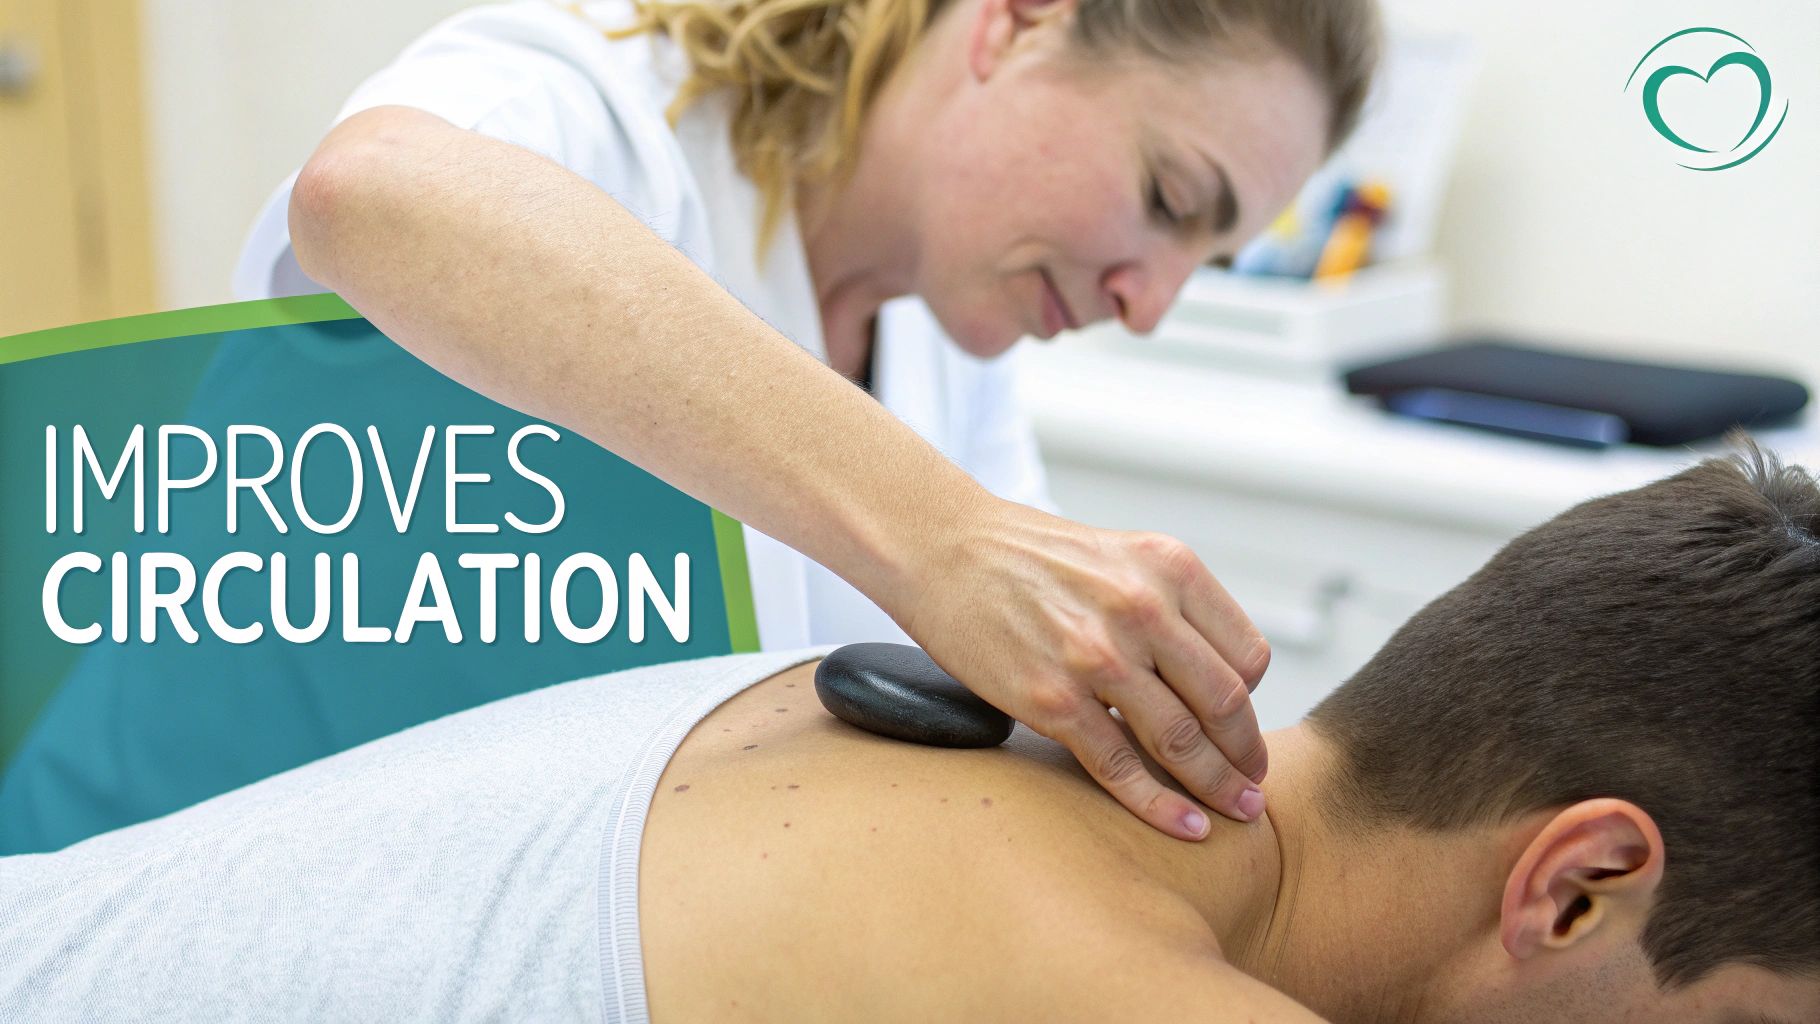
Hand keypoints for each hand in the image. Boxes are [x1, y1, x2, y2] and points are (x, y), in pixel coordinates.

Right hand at [894, 496, 1270, 839]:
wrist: (945, 550)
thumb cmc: (1029, 556)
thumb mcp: (1120, 556)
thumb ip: (1170, 605)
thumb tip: (1210, 677)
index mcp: (1169, 567)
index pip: (1247, 654)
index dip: (1253, 700)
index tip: (1241, 725)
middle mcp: (1141, 608)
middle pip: (1226, 702)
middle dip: (1245, 754)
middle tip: (1253, 783)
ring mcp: (1096, 656)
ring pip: (1181, 740)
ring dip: (1217, 786)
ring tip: (1236, 810)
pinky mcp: (1051, 699)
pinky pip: (1119, 766)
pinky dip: (1159, 805)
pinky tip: (1185, 826)